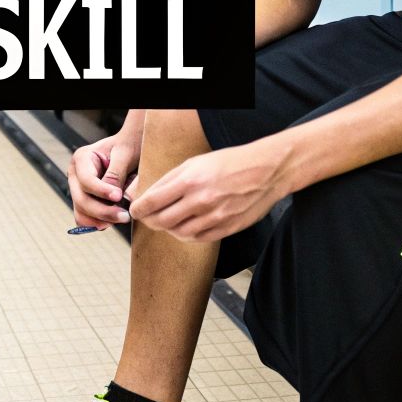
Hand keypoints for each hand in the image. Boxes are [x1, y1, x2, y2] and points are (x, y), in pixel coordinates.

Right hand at [68, 126, 139, 230]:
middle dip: (103, 211)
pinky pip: (86, 218)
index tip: (119, 196)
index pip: (86, 180)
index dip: (101, 191)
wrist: (131, 147)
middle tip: (125, 216)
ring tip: (122, 217)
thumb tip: (112, 196)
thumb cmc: (128, 145)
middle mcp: (75, 175)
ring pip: (81, 213)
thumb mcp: (125, 153)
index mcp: (81, 158)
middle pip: (81, 200)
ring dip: (101, 220)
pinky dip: (98, 222)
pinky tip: (114, 220)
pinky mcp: (85, 201)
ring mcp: (78, 190)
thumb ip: (116, 173)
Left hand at [128, 141, 289, 242]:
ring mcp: (214, 218)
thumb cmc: (230, 162)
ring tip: (165, 221)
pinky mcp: (225, 229)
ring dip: (167, 228)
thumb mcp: (195, 162)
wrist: (266, 171)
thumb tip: (145, 194)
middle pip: (162, 221)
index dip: (139, 209)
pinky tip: (184, 226)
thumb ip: (169, 179)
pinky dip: (185, 235)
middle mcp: (200, 201)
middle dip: (149, 220)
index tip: (135, 210)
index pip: (152, 202)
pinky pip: (197, 238)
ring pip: (178, 233)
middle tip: (147, 217)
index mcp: (190, 181)